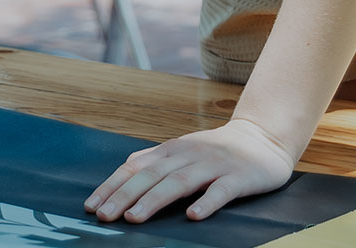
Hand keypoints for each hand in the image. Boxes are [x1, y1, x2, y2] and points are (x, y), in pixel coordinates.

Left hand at [84, 119, 296, 223]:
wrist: (263, 139)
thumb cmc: (217, 150)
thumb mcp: (182, 150)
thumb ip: (156, 160)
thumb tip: (125, 171)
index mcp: (171, 150)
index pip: (134, 168)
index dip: (112, 186)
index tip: (92, 206)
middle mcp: (188, 155)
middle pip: (151, 175)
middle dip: (124, 196)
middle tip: (104, 216)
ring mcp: (213, 165)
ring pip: (179, 182)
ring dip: (154, 199)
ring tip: (134, 217)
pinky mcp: (238, 177)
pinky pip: (221, 191)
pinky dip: (206, 202)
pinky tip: (193, 216)